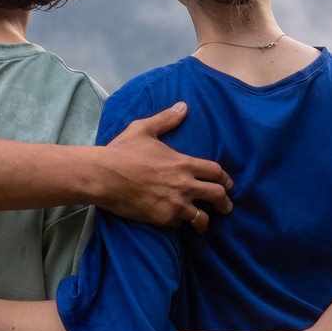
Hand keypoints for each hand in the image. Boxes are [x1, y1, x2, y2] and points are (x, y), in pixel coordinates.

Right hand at [97, 103, 232, 230]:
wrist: (102, 176)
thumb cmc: (122, 151)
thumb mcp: (144, 129)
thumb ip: (166, 119)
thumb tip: (183, 106)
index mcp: (183, 163)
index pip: (216, 172)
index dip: (225, 179)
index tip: (229, 185)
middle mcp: (184, 185)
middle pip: (217, 196)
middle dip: (225, 203)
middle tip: (227, 207)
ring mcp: (174, 204)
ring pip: (201, 217)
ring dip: (205, 220)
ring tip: (204, 223)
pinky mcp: (161, 218)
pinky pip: (179, 224)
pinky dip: (179, 223)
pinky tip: (178, 221)